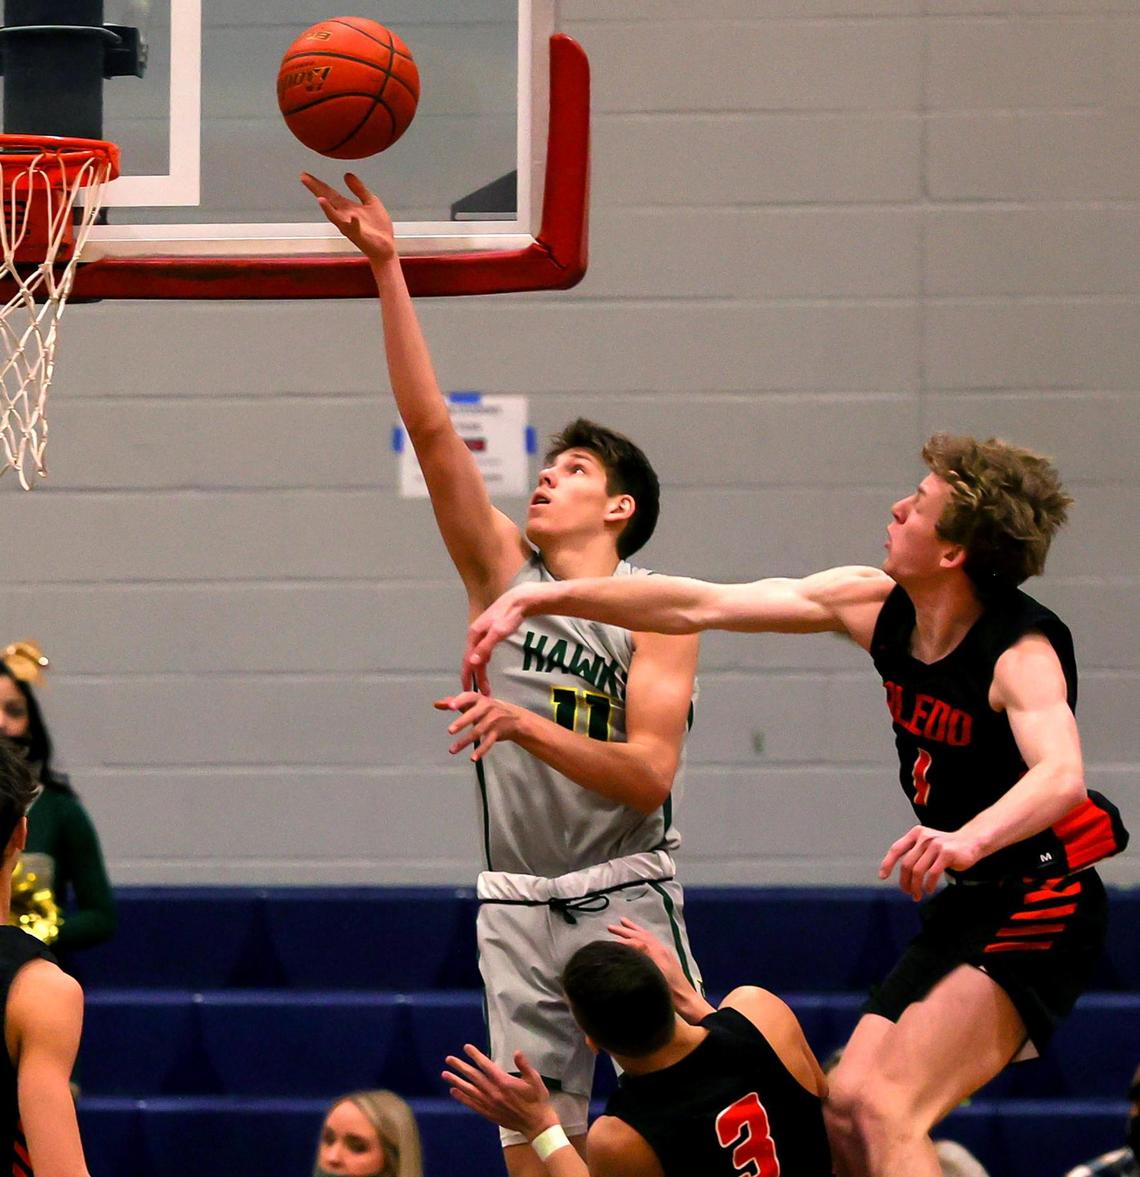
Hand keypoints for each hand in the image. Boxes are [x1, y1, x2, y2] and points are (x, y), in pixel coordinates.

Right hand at [300, 171, 395, 261]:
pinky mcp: (360, 236)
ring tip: (320, 198)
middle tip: (304, 178)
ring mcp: (351, 227)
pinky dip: (353, 223)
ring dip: (328, 209)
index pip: (329, 193)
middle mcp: (344, 217)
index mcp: (347, 208)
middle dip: (316, 190)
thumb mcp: (370, 201)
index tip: (304, 175)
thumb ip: (359, 189)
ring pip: (336, 218)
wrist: (386, 248)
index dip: (318, 184)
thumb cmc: (377, 227)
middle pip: (328, 201)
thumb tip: (347, 174)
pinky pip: (355, 229)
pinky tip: (352, 216)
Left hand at [435, 691, 523, 760]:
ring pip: (477, 732)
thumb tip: (436, 704)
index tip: (450, 706)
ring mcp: (493, 721)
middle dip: (462, 722)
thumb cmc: (488, 709)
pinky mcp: (497, 733)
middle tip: (450, 730)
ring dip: (464, 741)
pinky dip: (480, 751)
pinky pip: (488, 742)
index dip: (459, 701)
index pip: (468, 697)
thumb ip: (454, 703)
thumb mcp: (473, 703)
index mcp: (479, 699)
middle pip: (473, 715)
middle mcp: (487, 708)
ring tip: (452, 750)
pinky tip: (472, 758)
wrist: (514, 718)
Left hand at [442, 1045, 559, 1138]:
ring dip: (456, 1081)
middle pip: (474, 1077)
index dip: (475, 1055)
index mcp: (504, 1082)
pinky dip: (462, 1098)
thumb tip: (516, 1052)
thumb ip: (524, 1065)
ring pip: (470, 1090)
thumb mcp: (535, 1079)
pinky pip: (472, 1104)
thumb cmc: (537, 1099)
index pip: (486, 1065)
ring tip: (445, 1074)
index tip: (466, 1047)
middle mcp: (494, 1093)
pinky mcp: (488, 1114)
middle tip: (449, 1059)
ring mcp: (490, 1104)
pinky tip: (454, 1092)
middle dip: (460, 1067)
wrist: (536, 1124)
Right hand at [462, 587, 535, 692]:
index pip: (467, 661)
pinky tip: (486, 665)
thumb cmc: (509, 616)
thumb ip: (485, 648)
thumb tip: (471, 662)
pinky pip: (483, 650)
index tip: (467, 691)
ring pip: (478, 656)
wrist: (519, 600)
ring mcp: (482, 633)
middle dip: (476, 677)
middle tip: (482, 693)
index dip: (467, 677)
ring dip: (480, 671)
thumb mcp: (497, 633)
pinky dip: (483, 661)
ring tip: (485, 684)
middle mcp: (475, 635)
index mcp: (474, 635)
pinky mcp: (490, 632)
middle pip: (472, 660)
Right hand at [608, 916, 710, 1021]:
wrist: (687, 1000)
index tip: (610, 942)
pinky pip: (651, 941)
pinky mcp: (665, 958)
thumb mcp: (657, 977)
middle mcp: (661, 949)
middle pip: (642, 935)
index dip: (624, 940)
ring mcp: (664, 952)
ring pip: (646, 936)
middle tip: (610, 927)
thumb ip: (646, 958)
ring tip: (623, 922)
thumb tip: (630, 945)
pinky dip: (641, 936)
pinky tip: (637, 937)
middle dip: (626, 930)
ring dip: (634, 929)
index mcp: (658, 953)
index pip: (638, 941)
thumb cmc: (671, 992)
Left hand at [879, 825, 983, 899]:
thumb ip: (914, 853)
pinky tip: (929, 890)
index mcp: (916, 833)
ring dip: (916, 886)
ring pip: (918, 870)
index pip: (896, 849)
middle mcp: (924, 837)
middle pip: (907, 864)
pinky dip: (928, 885)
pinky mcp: (947, 853)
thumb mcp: (927, 844)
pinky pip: (932, 873)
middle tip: (907, 892)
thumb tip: (900, 874)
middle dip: (905, 881)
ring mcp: (936, 844)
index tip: (883, 876)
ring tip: (917, 895)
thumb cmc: (946, 847)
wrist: (971, 841)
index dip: (887, 863)